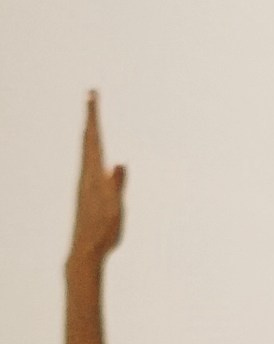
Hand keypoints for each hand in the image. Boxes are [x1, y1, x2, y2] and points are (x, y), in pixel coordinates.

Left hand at [69, 93, 125, 268]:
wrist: (85, 249)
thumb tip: (119, 164)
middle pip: (88, 140)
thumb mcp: (114, 208)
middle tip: (91, 97)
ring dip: (90, 132)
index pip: (94, 139)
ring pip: (86, 150)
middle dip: (90, 117)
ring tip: (91, 120)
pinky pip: (88, 162)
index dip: (93, 116)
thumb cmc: (102, 230)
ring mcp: (84, 182)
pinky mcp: (86, 191)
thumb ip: (116, 185)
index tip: (92, 95)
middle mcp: (86, 174)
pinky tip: (93, 154)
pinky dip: (90, 149)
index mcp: (93, 174)